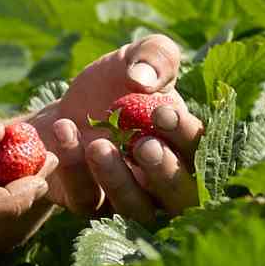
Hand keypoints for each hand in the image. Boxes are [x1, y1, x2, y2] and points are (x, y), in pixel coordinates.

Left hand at [20, 34, 204, 223]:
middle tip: (144, 146)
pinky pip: (87, 200)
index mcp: (184, 148)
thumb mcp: (135, 58)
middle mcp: (164, 183)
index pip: (201, 152)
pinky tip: (64, 130)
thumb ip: (155, 56)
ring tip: (98, 144)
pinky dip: (74, 168)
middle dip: (165, 173)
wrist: (63, 107)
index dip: (186, 136)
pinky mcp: (88, 204)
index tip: (163, 112)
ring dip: (117, 179)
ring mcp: (127, 199)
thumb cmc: (111, 86)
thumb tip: (145, 79)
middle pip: (180, 198)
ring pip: (135, 209)